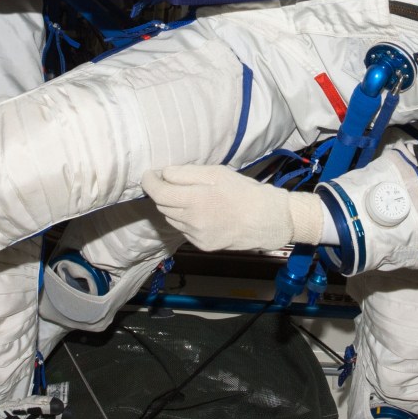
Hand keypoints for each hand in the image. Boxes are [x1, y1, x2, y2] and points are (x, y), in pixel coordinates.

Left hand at [141, 164, 328, 251]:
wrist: (268, 220)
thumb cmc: (244, 191)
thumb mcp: (217, 173)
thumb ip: (186, 173)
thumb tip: (163, 174)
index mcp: (196, 199)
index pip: (158, 192)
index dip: (149, 182)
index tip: (149, 174)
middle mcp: (192, 221)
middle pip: (162, 205)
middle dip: (162, 192)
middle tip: (170, 182)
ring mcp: (196, 236)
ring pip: (171, 218)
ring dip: (173, 206)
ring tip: (189, 197)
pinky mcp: (202, 245)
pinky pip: (183, 230)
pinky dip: (185, 219)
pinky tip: (200, 212)